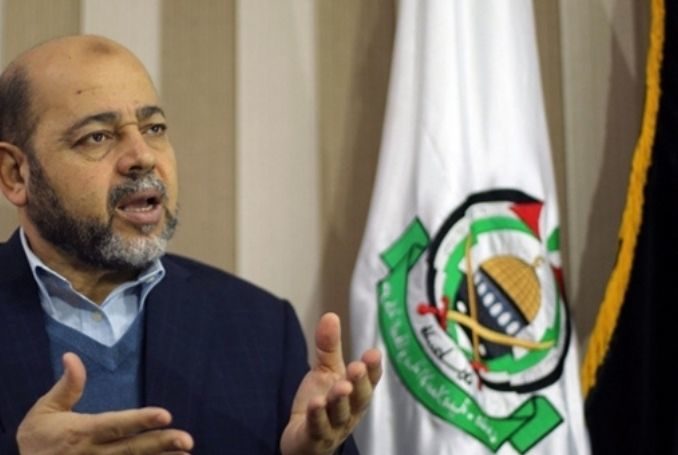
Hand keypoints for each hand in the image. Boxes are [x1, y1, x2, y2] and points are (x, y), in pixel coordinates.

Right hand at [16, 352, 193, 453]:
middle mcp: (95, 453)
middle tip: (187, 439)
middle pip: (132, 448)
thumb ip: (67, 386)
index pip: (116, 425)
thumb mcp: (46, 410)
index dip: (140, 420)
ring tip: (186, 454)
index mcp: (83, 432)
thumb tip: (72, 356)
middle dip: (161, 444)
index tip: (166, 414)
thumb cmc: (38, 439)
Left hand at [280, 313, 381, 454]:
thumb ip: (329, 347)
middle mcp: (350, 411)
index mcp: (356, 393)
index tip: (373, 353)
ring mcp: (334, 427)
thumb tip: (330, 314)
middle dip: (359, 383)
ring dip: (340, 400)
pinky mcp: (314, 438)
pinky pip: (317, 427)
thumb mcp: (325, 372)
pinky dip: (318, 416)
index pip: (370, 381)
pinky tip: (316, 404)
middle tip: (357, 368)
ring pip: (339, 414)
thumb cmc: (322, 404)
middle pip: (359, 398)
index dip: (373, 369)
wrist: (303, 440)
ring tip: (340, 387)